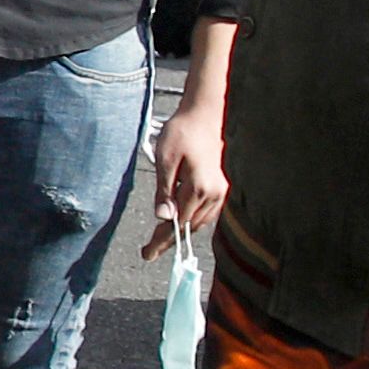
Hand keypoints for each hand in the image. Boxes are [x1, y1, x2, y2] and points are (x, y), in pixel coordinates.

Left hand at [146, 92, 230, 256]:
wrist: (203, 115)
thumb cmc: (181, 133)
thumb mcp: (165, 159)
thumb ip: (164, 191)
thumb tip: (163, 218)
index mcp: (199, 188)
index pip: (178, 223)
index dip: (161, 240)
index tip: (148, 254)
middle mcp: (213, 193)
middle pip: (189, 227)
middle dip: (169, 239)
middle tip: (149, 250)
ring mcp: (219, 191)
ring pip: (198, 222)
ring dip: (180, 230)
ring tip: (159, 238)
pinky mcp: (220, 188)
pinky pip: (205, 212)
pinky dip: (191, 219)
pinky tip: (178, 220)